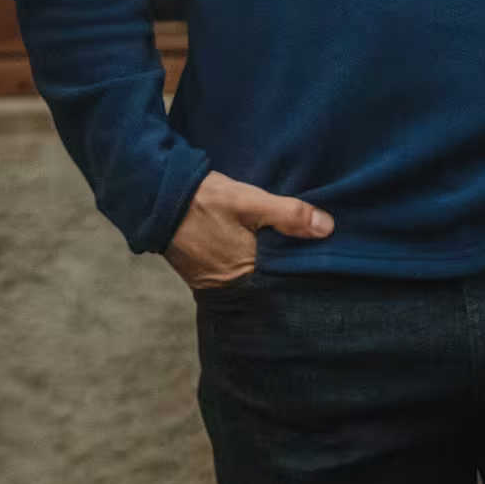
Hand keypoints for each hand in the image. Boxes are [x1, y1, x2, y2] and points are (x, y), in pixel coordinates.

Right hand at [164, 169, 332, 290]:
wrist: (156, 197)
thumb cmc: (205, 200)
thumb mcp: (250, 202)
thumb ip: (288, 215)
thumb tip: (328, 228)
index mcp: (248, 274)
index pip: (286, 281)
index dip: (304, 270)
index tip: (323, 261)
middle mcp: (232, 286)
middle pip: (270, 281)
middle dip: (285, 269)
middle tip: (308, 253)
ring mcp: (215, 282)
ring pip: (252, 276)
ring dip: (266, 265)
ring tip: (286, 250)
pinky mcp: (204, 273)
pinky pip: (234, 271)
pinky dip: (247, 262)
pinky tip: (256, 248)